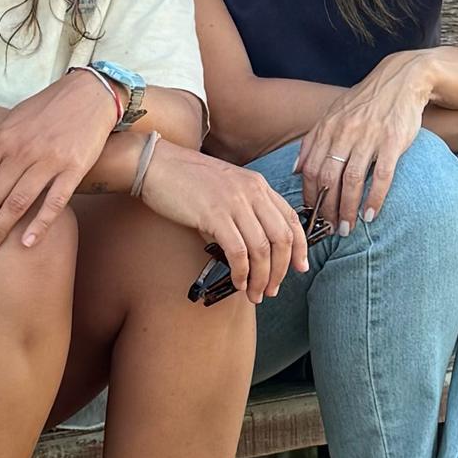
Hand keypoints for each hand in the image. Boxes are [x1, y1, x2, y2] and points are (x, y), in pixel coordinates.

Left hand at [0, 69, 120, 257]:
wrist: (90, 94)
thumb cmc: (46, 110)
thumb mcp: (10, 123)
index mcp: (3, 139)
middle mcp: (22, 151)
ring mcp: (49, 160)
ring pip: (16, 203)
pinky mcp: (74, 168)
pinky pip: (54, 201)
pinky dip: (40, 224)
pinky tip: (26, 243)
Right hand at [140, 140, 308, 302]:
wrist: (157, 164)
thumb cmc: (187, 180)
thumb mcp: (226, 189)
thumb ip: (243, 213)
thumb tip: (248, 251)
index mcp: (258, 185)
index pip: (291, 219)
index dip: (300, 247)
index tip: (299, 267)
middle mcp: (252, 192)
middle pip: (282, 238)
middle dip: (281, 270)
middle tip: (272, 289)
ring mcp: (234, 203)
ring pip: (262, 249)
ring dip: (262, 278)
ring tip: (255, 293)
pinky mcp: (214, 215)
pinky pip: (238, 251)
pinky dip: (241, 272)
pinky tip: (237, 282)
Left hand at [291, 50, 440, 232]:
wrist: (401, 79)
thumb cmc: (366, 101)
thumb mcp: (334, 114)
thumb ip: (313, 141)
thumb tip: (296, 170)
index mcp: (328, 127)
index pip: (311, 168)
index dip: (310, 196)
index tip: (311, 215)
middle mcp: (344, 132)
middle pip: (328, 178)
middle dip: (326, 209)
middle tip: (328, 229)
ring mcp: (369, 136)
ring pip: (352, 180)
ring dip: (347, 209)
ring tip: (346, 228)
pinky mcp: (392, 140)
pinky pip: (381, 175)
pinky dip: (374, 198)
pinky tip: (371, 214)